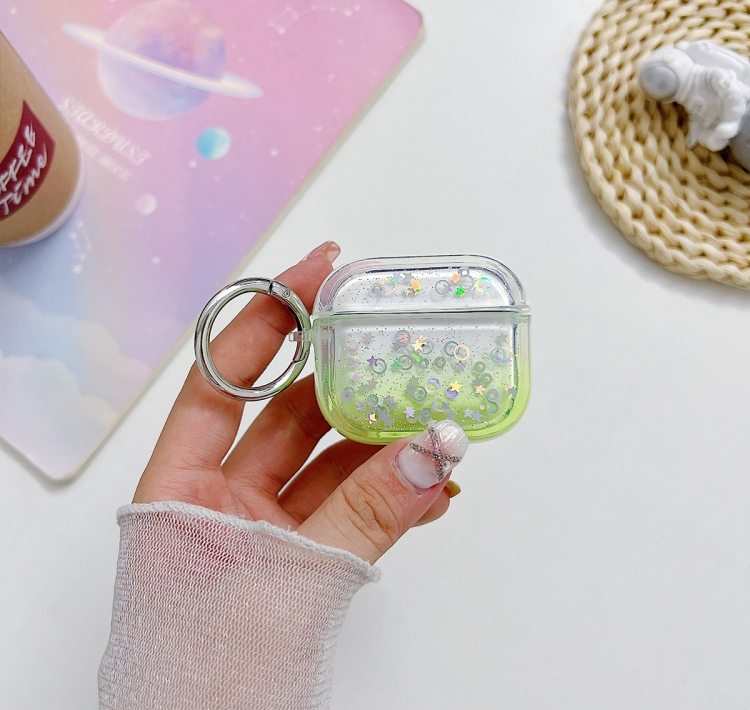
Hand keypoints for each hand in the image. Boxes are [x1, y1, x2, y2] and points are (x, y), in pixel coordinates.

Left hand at [134, 241, 466, 563]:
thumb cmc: (213, 680)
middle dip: (348, 383)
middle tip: (401, 344)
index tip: (322, 269)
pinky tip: (433, 492)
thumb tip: (438, 443)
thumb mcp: (291, 583)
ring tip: (438, 426)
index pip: (220, 377)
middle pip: (286, 415)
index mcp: (179, 489)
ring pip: (327, 466)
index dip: (267, 317)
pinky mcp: (300, 566)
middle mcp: (218, 501)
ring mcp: (262, 534)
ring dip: (384, 449)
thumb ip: (367, 513)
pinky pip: (349, 516)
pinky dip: (390, 502)